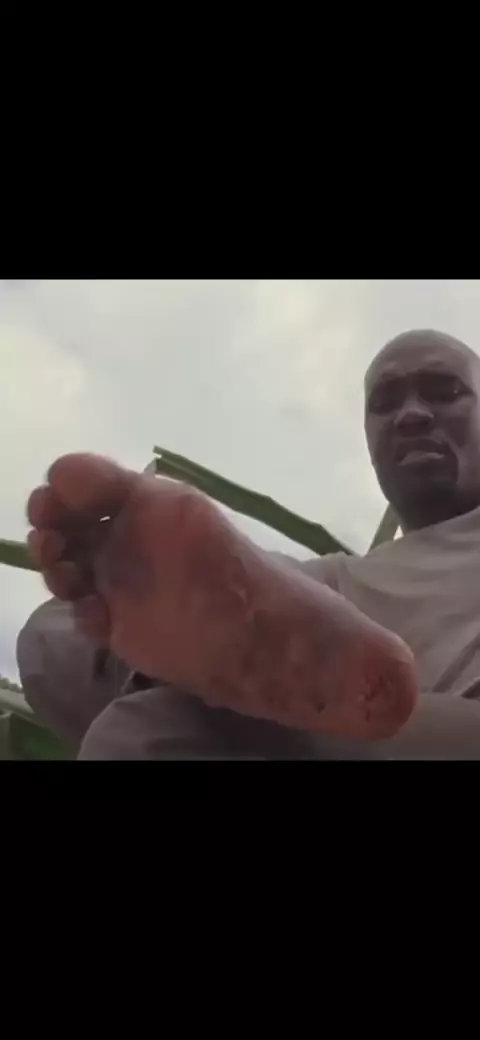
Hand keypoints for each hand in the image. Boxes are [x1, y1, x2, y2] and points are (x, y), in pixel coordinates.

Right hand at [26, 453, 417, 740]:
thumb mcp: (208, 528)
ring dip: (56, 566)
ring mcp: (121, 576)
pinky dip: (79, 611)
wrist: (267, 642)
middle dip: (50, 524)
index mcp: (151, 500)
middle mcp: (129, 534)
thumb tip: (83, 469)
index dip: (68, 484)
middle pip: (66, 517)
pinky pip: (81, 608)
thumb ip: (155, 499)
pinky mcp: (119, 619)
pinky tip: (100, 619)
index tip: (64, 498)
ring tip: (74, 582)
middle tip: (56, 544)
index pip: (90, 478)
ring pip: (65, 560)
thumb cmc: (249, 578)